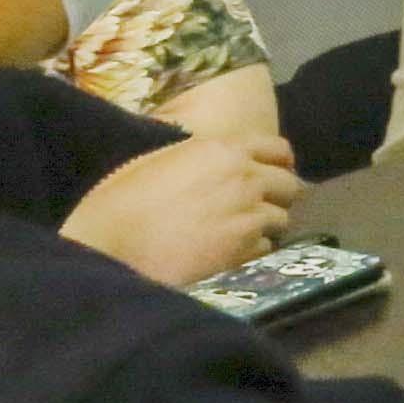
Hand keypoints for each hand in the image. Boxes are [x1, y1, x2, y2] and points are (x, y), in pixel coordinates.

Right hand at [62, 130, 303, 288]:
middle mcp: (246, 179)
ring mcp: (250, 216)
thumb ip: (201, 159)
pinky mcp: (246, 251)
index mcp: (224, 149)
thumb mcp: (161, 160)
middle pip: (290, 185)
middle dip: (278, 195)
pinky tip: (230, 253)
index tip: (275, 172)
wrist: (113, 247)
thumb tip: (216, 163)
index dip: (279, 162)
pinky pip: (266, 248)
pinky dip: (253, 251)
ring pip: (281, 219)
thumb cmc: (122, 201)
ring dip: (265, 225)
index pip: (278, 149)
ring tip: (240, 233)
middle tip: (259, 206)